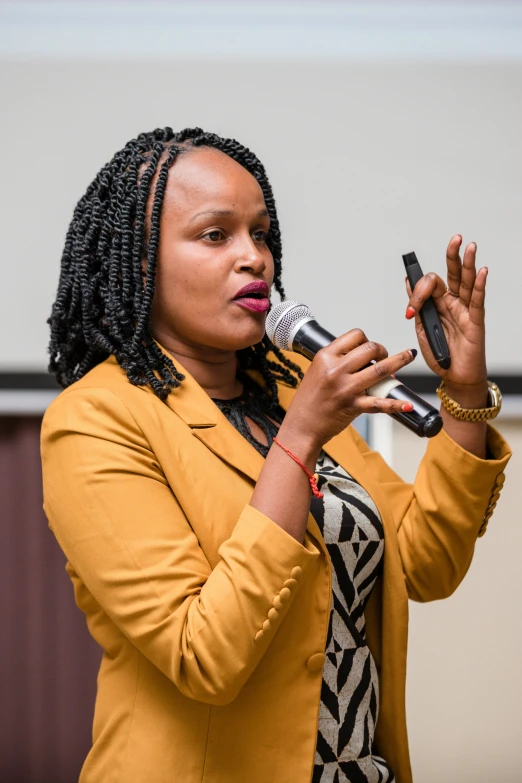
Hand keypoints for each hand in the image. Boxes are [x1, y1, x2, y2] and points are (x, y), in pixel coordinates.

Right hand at [281, 328, 416, 454]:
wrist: (301, 426)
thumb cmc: (309, 400)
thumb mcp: (316, 371)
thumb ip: (336, 361)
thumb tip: (362, 356)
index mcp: (325, 357)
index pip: (355, 336)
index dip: (367, 340)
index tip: (369, 348)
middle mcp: (336, 370)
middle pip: (370, 348)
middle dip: (382, 350)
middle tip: (383, 358)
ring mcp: (346, 388)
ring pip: (380, 369)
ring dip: (399, 361)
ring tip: (408, 356)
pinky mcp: (353, 406)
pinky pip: (379, 403)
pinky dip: (396, 404)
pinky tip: (407, 404)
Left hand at [405, 235, 487, 402]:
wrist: (454, 377)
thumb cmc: (440, 355)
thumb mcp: (422, 329)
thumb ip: (418, 307)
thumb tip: (408, 283)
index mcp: (437, 305)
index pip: (428, 285)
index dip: (417, 292)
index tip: (411, 311)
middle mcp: (452, 303)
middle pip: (452, 274)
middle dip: (452, 255)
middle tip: (454, 239)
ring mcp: (464, 310)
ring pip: (466, 282)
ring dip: (468, 264)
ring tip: (469, 246)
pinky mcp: (475, 320)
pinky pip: (477, 300)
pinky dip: (478, 285)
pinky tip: (481, 271)